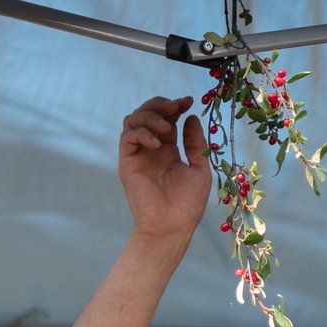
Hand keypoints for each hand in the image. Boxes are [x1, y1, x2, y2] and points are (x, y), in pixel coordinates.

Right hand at [117, 96, 210, 242]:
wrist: (172, 226)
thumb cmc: (188, 203)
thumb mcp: (198, 168)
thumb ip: (194, 143)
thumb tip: (190, 117)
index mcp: (168, 150)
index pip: (167, 119)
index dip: (175, 106)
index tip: (188, 100)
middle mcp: (151, 149)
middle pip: (147, 114)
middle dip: (161, 105)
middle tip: (176, 106)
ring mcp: (138, 155)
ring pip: (133, 120)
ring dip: (150, 116)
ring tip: (167, 125)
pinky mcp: (127, 163)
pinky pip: (127, 137)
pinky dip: (142, 133)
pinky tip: (158, 144)